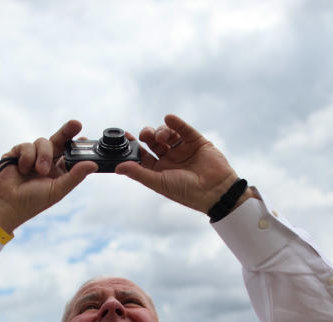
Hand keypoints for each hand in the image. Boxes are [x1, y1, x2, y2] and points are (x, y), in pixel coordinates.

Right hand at [0, 120, 97, 231]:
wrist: (5, 204)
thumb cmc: (32, 202)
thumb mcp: (58, 190)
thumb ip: (75, 176)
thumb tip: (93, 164)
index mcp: (57, 171)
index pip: (69, 154)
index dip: (77, 146)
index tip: (85, 139)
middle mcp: (46, 162)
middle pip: (59, 141)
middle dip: (67, 131)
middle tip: (76, 124)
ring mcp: (31, 156)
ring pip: (43, 142)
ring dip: (43, 155)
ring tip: (39, 171)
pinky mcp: (16, 153)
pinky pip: (26, 146)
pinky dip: (27, 157)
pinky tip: (23, 169)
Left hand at [116, 114, 250, 213]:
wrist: (215, 191)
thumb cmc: (186, 192)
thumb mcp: (159, 182)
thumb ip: (138, 173)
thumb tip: (117, 168)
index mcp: (160, 170)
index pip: (143, 155)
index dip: (135, 146)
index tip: (127, 136)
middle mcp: (170, 159)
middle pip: (154, 142)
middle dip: (148, 135)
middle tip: (146, 135)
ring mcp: (183, 150)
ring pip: (168, 134)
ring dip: (162, 131)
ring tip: (162, 135)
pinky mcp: (196, 142)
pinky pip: (184, 130)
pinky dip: (176, 123)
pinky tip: (170, 119)